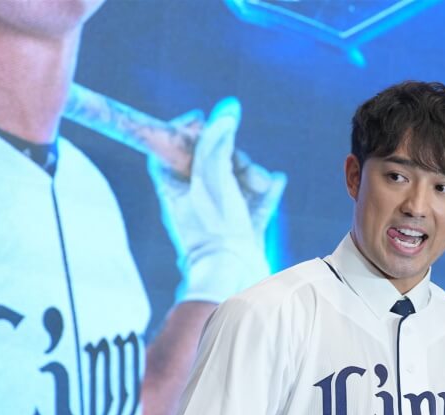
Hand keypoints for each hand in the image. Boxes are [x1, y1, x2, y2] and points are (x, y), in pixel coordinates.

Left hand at [148, 97, 286, 302]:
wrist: (233, 277)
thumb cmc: (213, 230)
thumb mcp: (211, 177)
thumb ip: (217, 141)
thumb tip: (228, 108)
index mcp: (175, 188)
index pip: (171, 148)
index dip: (185, 132)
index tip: (200, 122)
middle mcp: (196, 199)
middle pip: (213, 158)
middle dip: (232, 155)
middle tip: (234, 163)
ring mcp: (222, 212)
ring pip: (239, 176)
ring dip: (252, 174)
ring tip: (257, 186)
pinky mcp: (245, 225)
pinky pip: (258, 197)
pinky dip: (265, 189)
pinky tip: (273, 183)